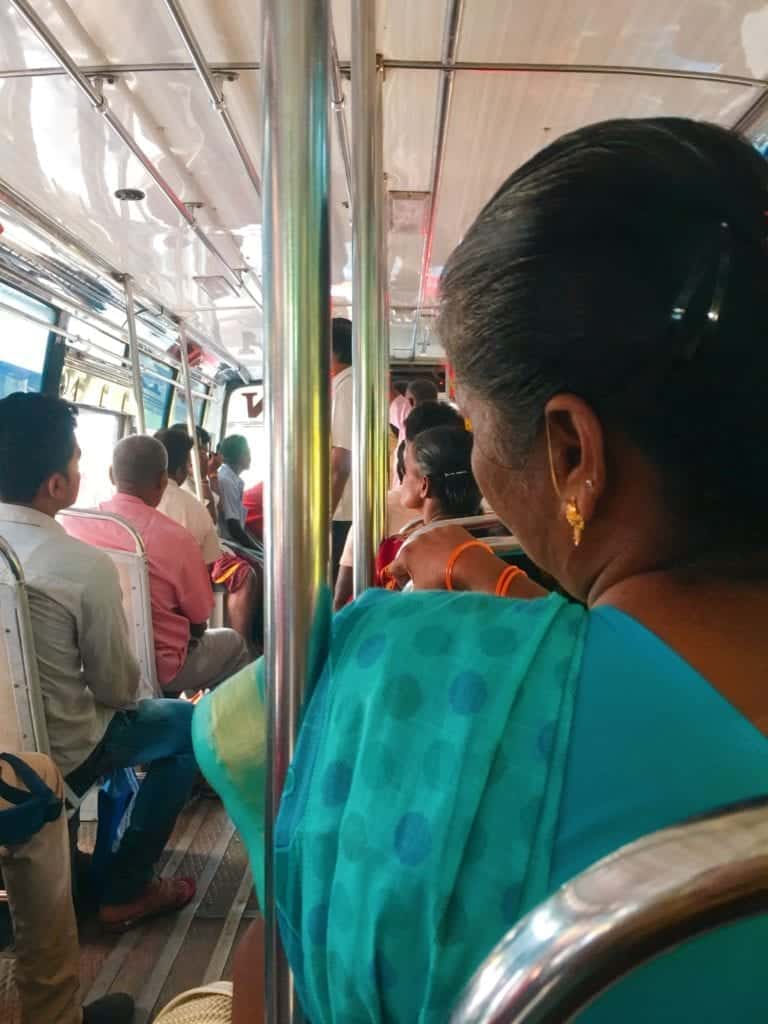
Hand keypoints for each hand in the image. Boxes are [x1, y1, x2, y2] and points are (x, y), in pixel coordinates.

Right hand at [387, 525, 503, 591]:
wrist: (471, 567)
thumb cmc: (444, 580)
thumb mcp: (421, 593)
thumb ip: (409, 594)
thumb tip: (406, 599)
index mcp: (406, 555)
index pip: (394, 568)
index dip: (400, 580)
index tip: (407, 586)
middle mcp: (418, 539)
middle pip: (411, 554)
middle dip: (416, 566)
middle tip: (427, 577)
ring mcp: (435, 531)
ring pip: (428, 544)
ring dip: (431, 554)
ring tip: (443, 567)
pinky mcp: (450, 528)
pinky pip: (444, 537)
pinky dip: (447, 545)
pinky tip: (453, 556)